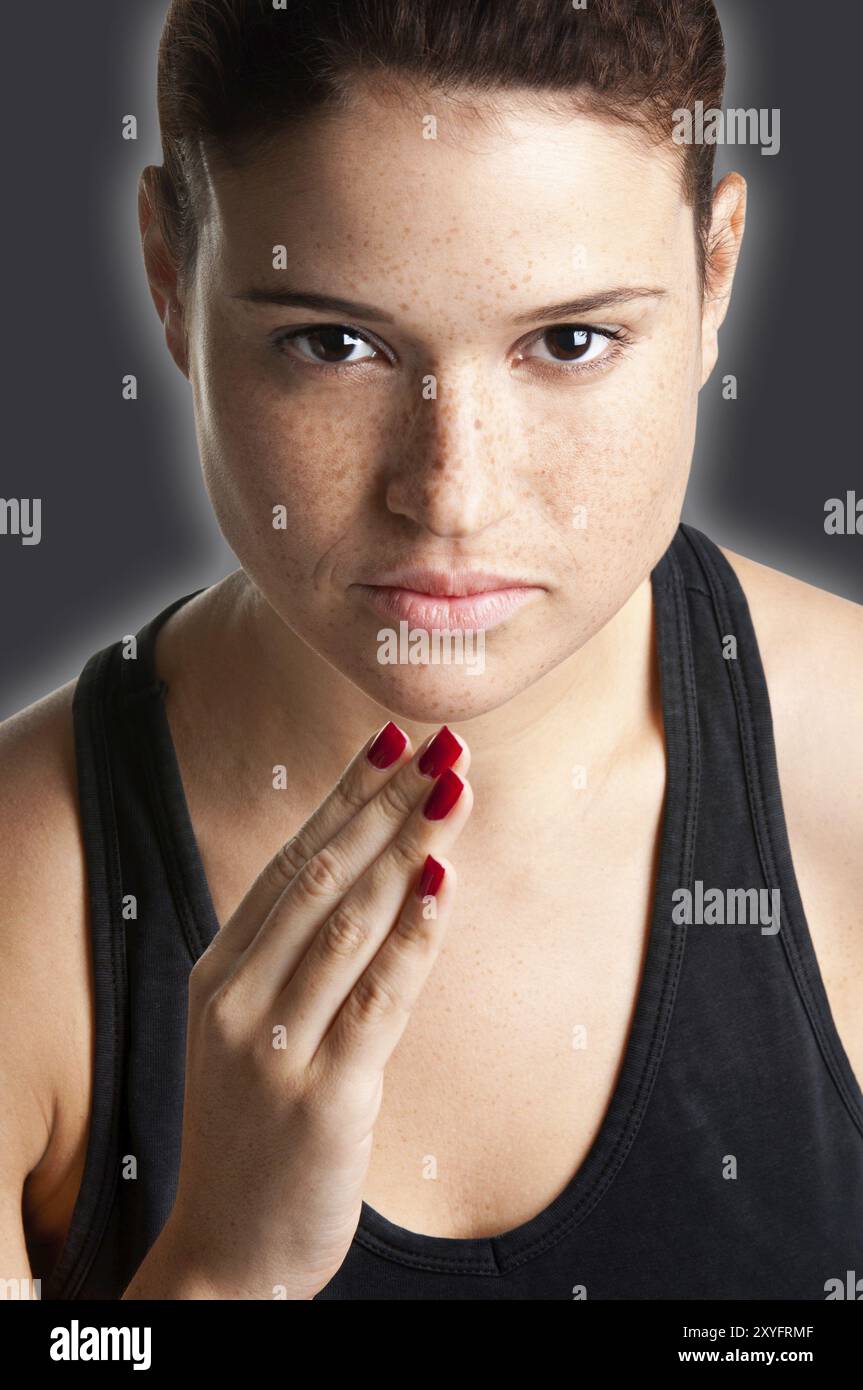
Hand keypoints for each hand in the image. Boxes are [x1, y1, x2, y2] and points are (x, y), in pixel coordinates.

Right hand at [152, 722, 471, 1299]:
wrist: (229, 1251)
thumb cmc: (251, 1129)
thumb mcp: (247, 1028)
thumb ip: (291, 955)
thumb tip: (363, 869)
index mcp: (218, 971)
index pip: (289, 860)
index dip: (345, 796)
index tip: (391, 740)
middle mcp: (236, 998)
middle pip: (322, 877)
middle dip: (387, 804)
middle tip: (442, 745)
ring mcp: (273, 1047)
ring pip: (352, 923)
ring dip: (410, 848)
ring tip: (456, 790)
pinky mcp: (323, 1097)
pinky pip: (378, 998)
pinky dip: (414, 936)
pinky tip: (444, 885)